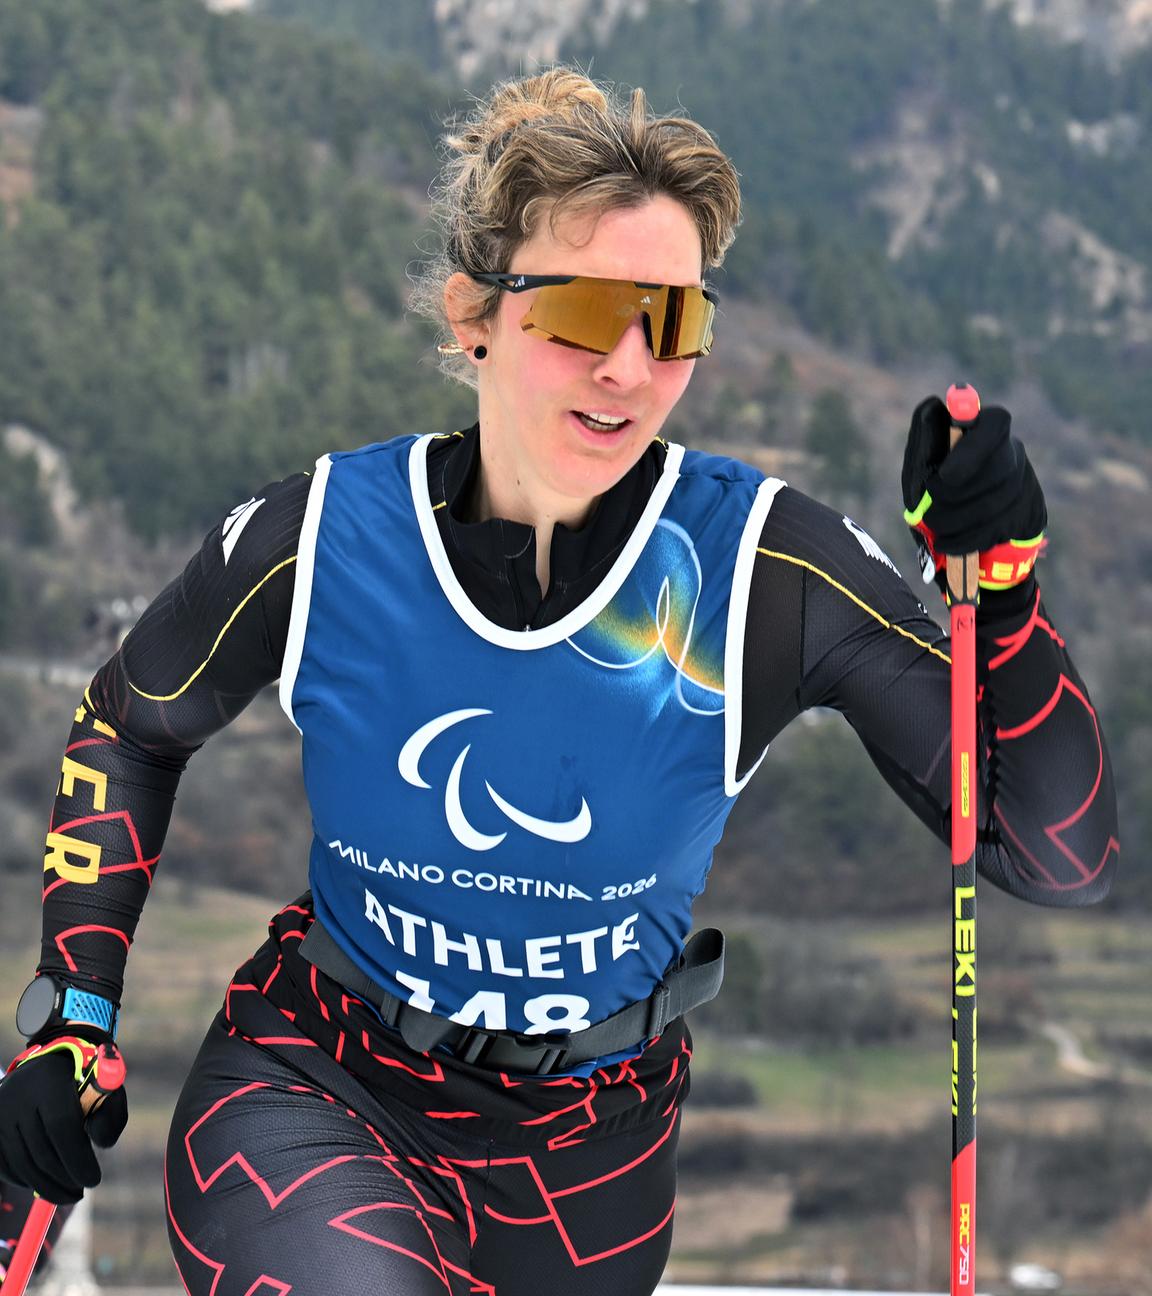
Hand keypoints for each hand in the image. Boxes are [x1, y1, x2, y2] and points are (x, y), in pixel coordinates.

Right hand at [0, 1033, 127, 1204]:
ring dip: (46, 1186)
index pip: (61, 1126)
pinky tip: (46, 1183)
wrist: (48, 1065)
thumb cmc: (84, 1082)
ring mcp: (0, 1113)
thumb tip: (100, 1145)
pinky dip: (27, 1181)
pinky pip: (6, 1167)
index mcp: (50, 1079)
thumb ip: (111, 1116)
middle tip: (81, 1192)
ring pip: (22, 1164)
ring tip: (68, 1193)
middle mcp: (18, 1095)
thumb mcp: (107, 1091)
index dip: (77, 1159)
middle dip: (64, 1178)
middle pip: (41, 1151)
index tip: (93, 1181)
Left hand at [901, 396, 1046, 593]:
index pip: (995, 423)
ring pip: (995, 502)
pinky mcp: (1031, 514)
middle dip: (954, 496)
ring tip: (935, 527)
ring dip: (955, 521)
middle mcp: (1012, 452)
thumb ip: (926, 443)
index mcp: (986, 431)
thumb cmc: (933, 496)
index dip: (973, 449)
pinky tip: (947, 543)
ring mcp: (1025, 483)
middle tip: (929, 509)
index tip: (945, 476)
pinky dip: (965, 540)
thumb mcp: (920, 469)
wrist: (963, 541)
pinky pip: (997, 529)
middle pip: (997, 468)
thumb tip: (931, 406)